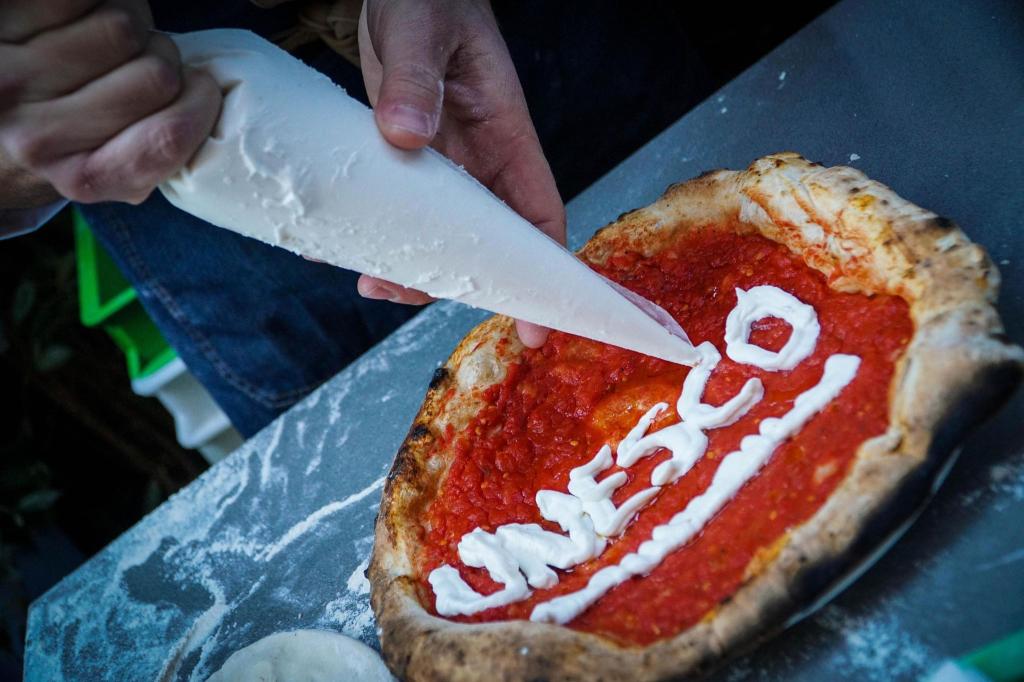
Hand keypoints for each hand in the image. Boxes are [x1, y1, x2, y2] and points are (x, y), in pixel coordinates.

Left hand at [0, 0, 221, 205]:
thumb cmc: (57, 146)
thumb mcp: (108, 174)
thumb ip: (151, 153)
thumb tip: (204, 102)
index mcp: (81, 178)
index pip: (169, 136)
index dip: (202, 103)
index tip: (204, 90)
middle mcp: (38, 135)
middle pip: (156, 74)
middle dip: (165, 60)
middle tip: (145, 64)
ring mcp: (11, 77)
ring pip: (123, 25)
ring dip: (131, 21)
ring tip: (111, 39)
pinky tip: (85, 14)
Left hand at [356, 0, 564, 347]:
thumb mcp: (421, 33)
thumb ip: (413, 79)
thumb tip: (405, 137)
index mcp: (505, 135)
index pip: (537, 216)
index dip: (540, 274)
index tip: (535, 326)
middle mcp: (479, 159)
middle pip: (484, 241)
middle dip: (453, 278)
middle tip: (400, 293)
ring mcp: (442, 162)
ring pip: (440, 233)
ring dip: (409, 264)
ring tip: (368, 279)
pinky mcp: (405, 157)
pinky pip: (400, 207)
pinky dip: (377, 231)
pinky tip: (340, 245)